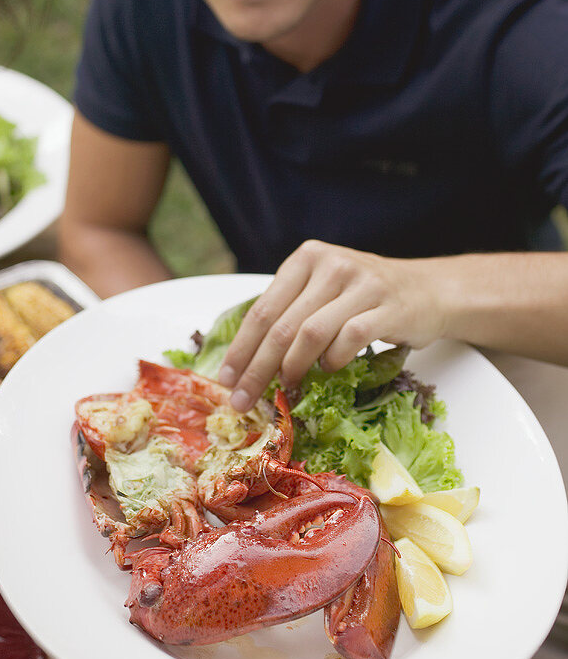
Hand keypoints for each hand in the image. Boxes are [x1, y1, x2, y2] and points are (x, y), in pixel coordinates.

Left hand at [218, 241, 444, 409]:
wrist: (430, 290)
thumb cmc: (367, 297)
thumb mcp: (325, 289)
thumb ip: (291, 312)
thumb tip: (247, 363)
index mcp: (307, 258)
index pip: (262, 309)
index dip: (241, 348)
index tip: (227, 380)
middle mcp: (331, 265)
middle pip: (281, 325)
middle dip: (257, 368)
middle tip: (245, 400)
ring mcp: (361, 284)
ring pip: (310, 333)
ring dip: (293, 367)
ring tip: (287, 386)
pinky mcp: (387, 307)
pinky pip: (349, 338)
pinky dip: (333, 360)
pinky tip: (329, 370)